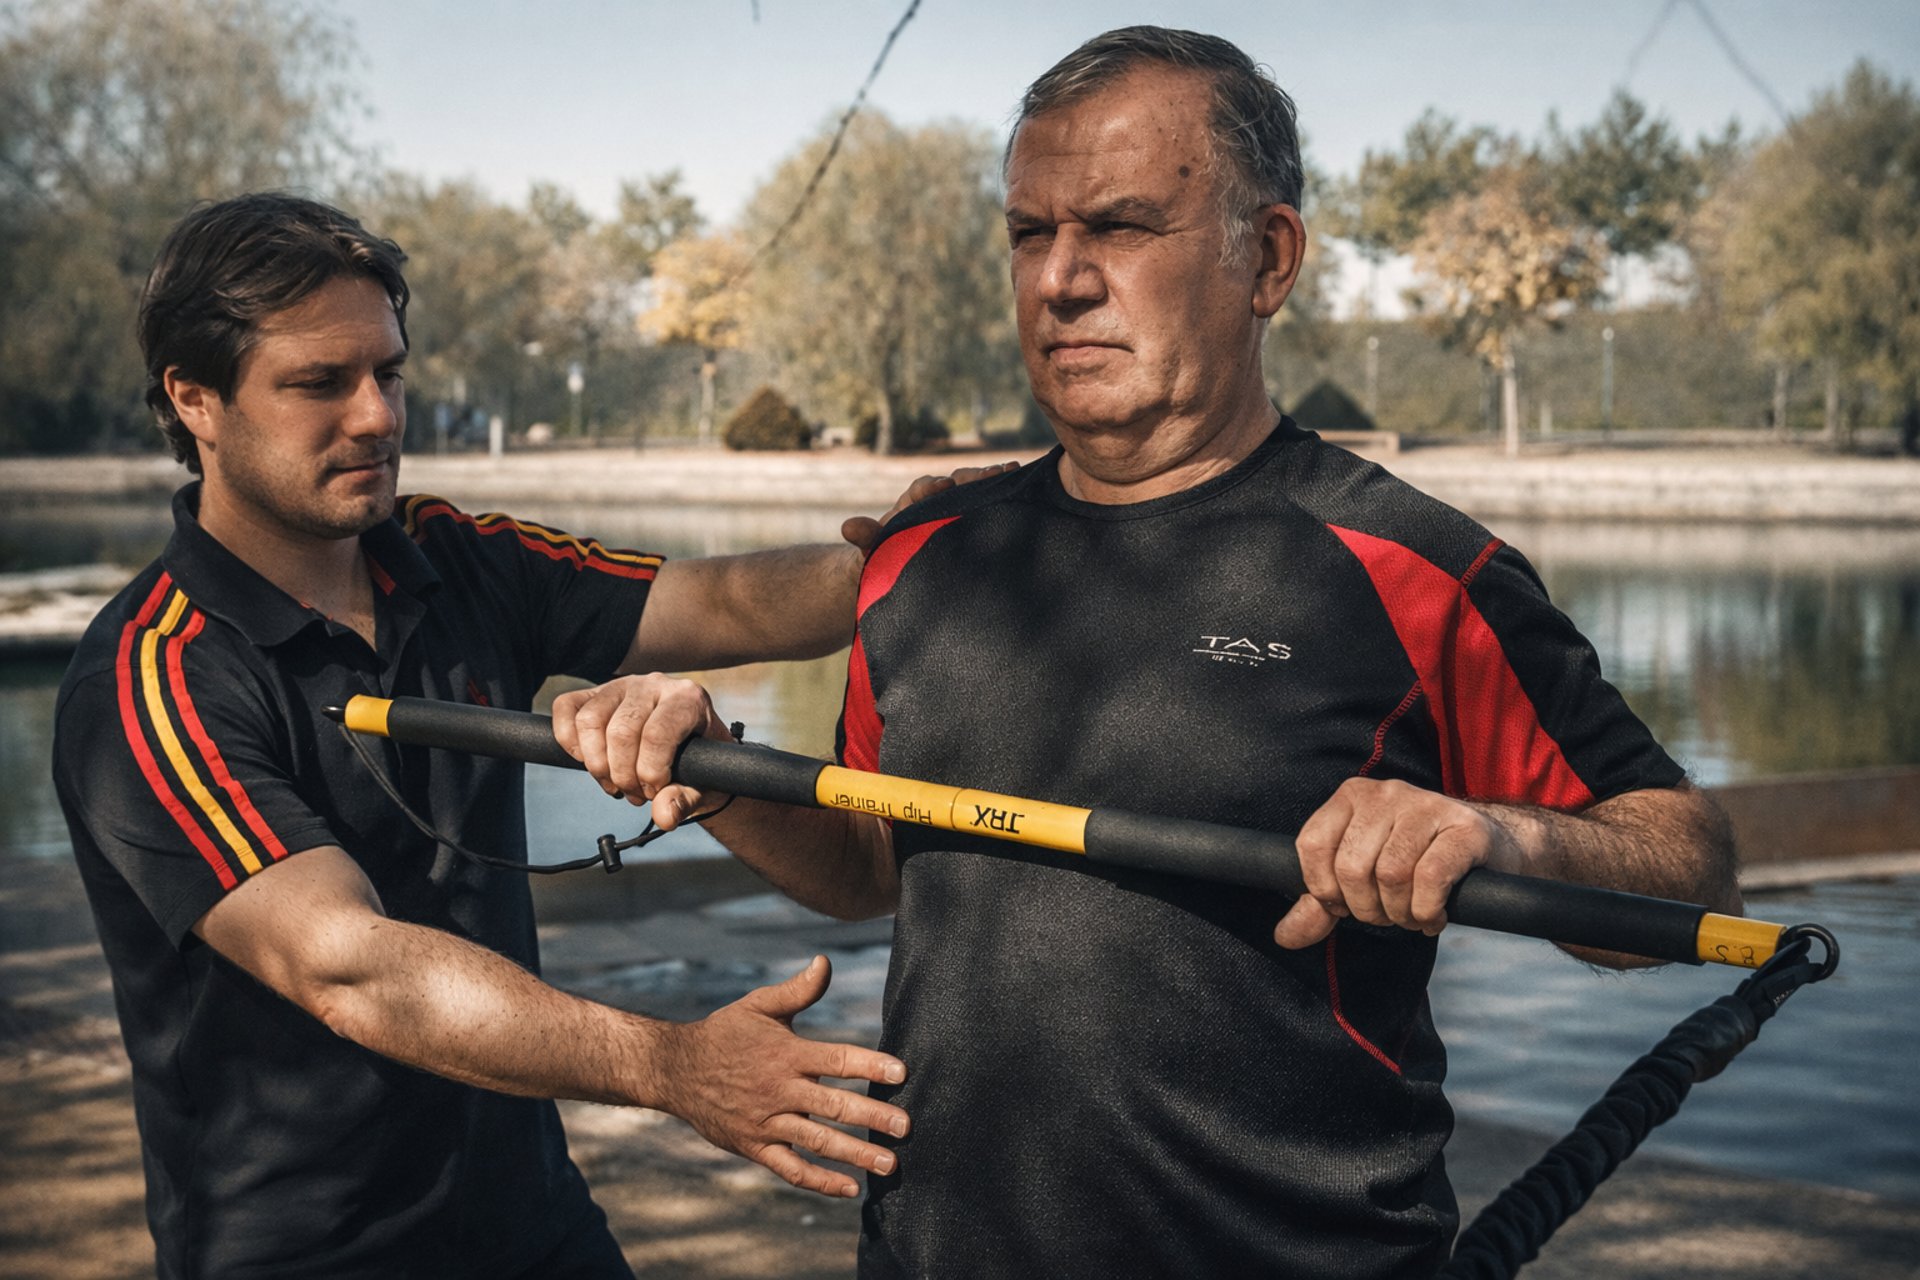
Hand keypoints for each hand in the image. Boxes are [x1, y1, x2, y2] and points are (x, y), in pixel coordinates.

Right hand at [551, 673, 729, 827]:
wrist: (688, 747)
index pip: (656, 735)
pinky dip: (568, 740)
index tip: (654, 792)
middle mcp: (654, 684)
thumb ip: (685, 801)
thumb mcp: (701, 785)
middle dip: (622, 775)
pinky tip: (587, 761)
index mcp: (687, 699)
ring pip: (589, 721)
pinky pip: (566, 707)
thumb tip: (663, 815)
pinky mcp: (594, 693)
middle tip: (634, 794)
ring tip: (614, 783)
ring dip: (596, 764)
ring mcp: (622, 685)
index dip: (649, 772)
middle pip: (620, 732)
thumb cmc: (696, 764)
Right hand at [658, 956, 909, 1196]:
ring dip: (855, 1155)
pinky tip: (850, 1188)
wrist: (676, 1070)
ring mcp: (767, 1123)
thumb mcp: (758, 1006)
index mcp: (786, 1054)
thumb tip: (826, 962)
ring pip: (817, 1142)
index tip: (902, 1073)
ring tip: (889, 1164)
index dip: (871, 1065)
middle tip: (905, 1128)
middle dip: (873, 1118)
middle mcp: (779, 1090)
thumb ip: (798, 990)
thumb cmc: (725, 1033)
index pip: (837, 1060)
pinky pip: (791, 1169)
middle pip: (833, 1106)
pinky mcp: (755, 1147)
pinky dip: (821, 1182)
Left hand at [840, 461, 1020, 557]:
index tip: (942, 484)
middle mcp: (936, 499)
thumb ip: (865, 538)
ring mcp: (956, 506)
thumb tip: (847, 526)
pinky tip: (1024, 483)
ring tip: (1012, 470)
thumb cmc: (883, 559)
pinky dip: (1003, 490)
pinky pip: (987, 500)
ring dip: (993, 480)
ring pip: (974, 487)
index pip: (922, 489)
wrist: (898, 567)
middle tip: (993, 472)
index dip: (932, 487)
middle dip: (973, 477)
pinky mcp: (971, 517)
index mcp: (912, 504)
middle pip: (955, 481)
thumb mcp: (871, 552)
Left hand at [1274, 777, 1521, 948]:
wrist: (1486, 850)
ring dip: (1400, 913)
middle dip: (1366, 908)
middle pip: (1352, 867)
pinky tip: (1434, 915)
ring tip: (1412, 915)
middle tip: (1386, 916)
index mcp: (1351, 797)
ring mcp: (1426, 805)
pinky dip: (1427, 910)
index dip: (1323, 889)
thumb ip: (1321, 903)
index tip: (1345, 906)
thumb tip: (1284, 937)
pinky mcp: (1464, 828)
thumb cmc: (1414, 862)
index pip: (1312, 845)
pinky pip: (1430, 878)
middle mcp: (1385, 793)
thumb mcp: (1361, 877)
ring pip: (1391, 874)